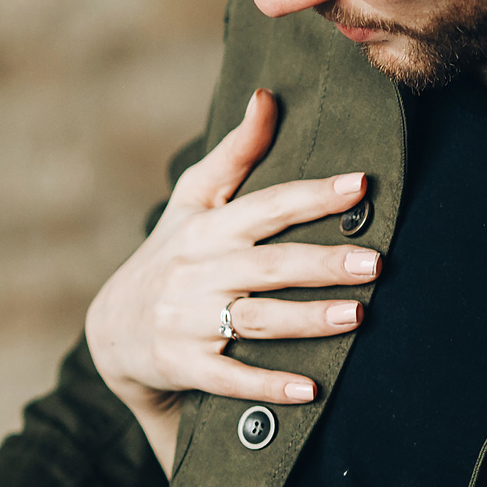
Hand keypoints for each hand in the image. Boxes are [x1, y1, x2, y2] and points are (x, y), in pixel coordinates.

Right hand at [85, 89, 377, 464]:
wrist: (112, 330)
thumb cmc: (169, 254)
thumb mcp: (193, 201)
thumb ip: (235, 152)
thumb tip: (266, 95)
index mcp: (207, 229)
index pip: (266, 206)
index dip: (312, 194)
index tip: (359, 184)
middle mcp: (198, 272)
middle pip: (269, 265)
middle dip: (322, 263)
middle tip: (374, 262)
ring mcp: (189, 321)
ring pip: (257, 319)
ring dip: (308, 319)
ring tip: (357, 315)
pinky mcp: (185, 365)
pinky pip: (230, 377)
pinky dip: (268, 385)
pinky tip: (309, 391)